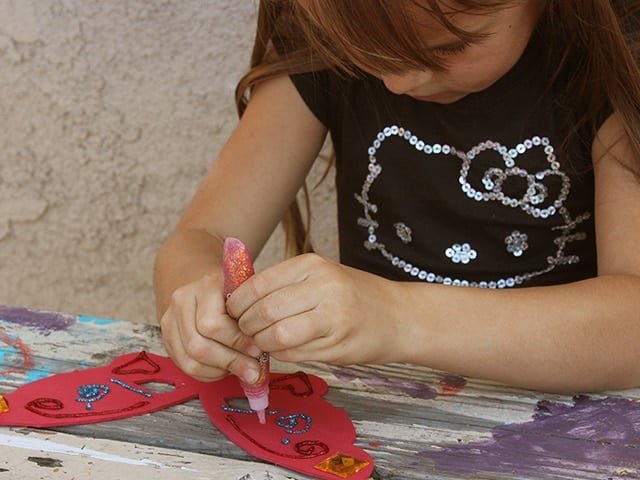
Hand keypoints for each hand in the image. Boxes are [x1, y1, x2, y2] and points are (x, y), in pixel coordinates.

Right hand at [159, 273, 262, 382]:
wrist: (206, 290)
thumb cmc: (234, 296)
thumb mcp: (246, 298)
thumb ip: (253, 320)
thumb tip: (258, 356)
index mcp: (205, 286)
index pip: (213, 324)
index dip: (237, 342)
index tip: (257, 351)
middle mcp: (182, 301)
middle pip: (198, 346)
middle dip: (230, 362)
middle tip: (252, 369)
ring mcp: (170, 320)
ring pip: (191, 361)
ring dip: (219, 371)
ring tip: (239, 369)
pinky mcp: (168, 339)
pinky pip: (186, 367)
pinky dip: (208, 374)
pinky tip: (224, 368)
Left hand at [226, 254, 400, 364]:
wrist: (399, 316)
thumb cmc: (353, 295)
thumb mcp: (320, 276)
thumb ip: (284, 285)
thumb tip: (237, 301)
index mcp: (312, 264)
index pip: (257, 285)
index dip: (238, 304)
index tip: (233, 313)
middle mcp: (322, 287)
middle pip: (263, 312)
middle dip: (246, 328)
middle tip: (245, 333)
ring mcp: (333, 316)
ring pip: (276, 336)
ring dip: (262, 344)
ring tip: (263, 342)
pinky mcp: (338, 344)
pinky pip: (293, 353)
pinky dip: (281, 354)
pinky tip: (284, 349)